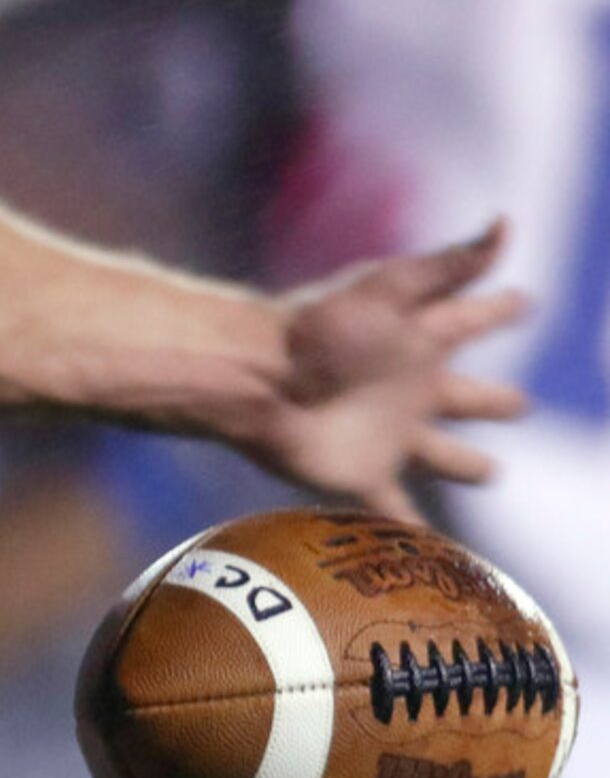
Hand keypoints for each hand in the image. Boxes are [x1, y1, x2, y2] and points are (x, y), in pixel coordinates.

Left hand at [256, 220, 527, 518]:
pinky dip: (414, 533)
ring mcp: (387, 435)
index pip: (471, 319)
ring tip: (489, 471)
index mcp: (417, 339)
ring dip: (464, 464)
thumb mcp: (388, 287)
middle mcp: (408, 388)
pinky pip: (394, 510)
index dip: (499, 309)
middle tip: (519, 404)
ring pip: (441, 455)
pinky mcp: (361, 474)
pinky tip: (432, 555)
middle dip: (492, 399)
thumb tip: (505, 222)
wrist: (253, 376)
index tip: (524, 299)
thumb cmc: (318, 327)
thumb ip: (449, 263)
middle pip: (464, 395)